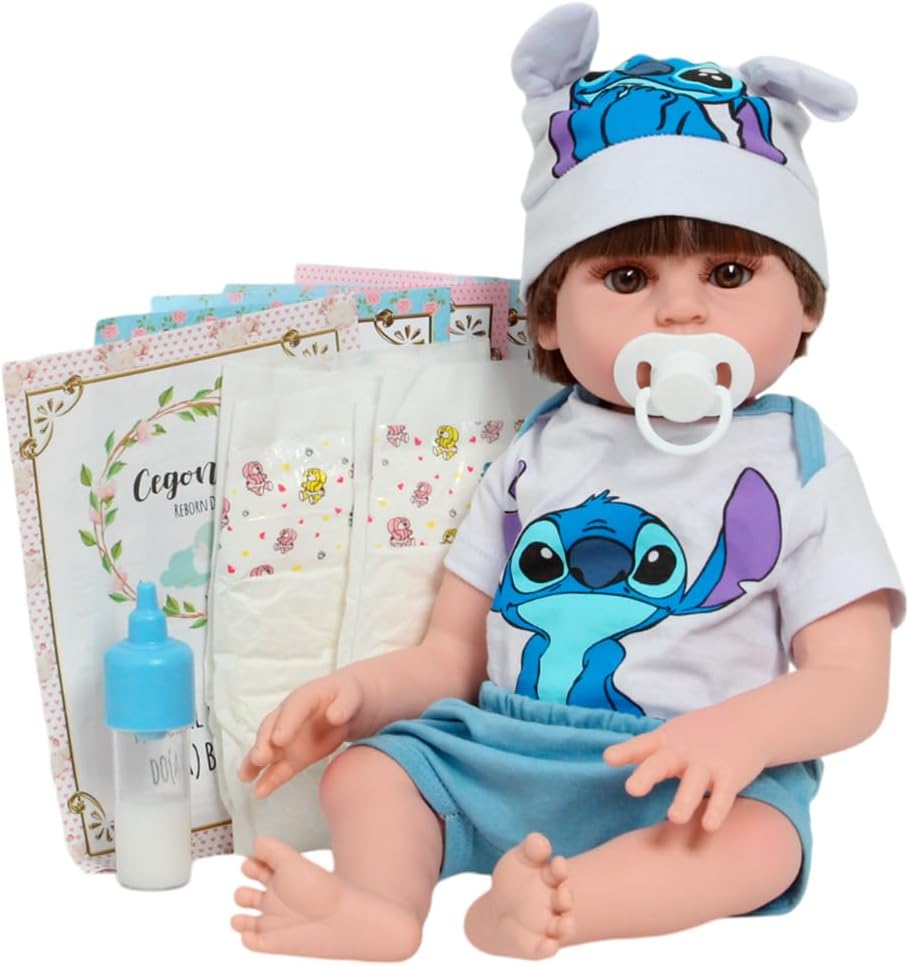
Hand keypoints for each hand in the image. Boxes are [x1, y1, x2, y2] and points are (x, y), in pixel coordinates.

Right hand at [238, 672, 365, 797]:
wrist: (350, 707)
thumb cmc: (348, 696)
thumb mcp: (352, 696)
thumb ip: (344, 705)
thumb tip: (335, 715)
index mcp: (304, 698)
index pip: (293, 709)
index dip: (285, 724)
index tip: (279, 740)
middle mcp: (289, 718)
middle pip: (272, 729)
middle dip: (264, 744)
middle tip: (260, 758)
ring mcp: (289, 738)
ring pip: (268, 750)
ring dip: (256, 763)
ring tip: (246, 776)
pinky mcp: (294, 757)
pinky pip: (279, 769)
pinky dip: (269, 780)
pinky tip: (259, 791)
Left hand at [603, 705, 767, 830]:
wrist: (748, 722)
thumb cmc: (699, 734)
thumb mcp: (668, 735)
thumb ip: (640, 749)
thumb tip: (607, 757)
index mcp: (665, 740)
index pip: (642, 745)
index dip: (624, 751)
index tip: (608, 758)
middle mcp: (683, 751)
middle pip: (663, 762)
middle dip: (647, 775)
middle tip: (632, 790)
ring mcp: (708, 763)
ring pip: (694, 782)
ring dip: (684, 799)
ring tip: (675, 818)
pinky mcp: (731, 775)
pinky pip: (724, 795)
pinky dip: (717, 810)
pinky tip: (709, 826)